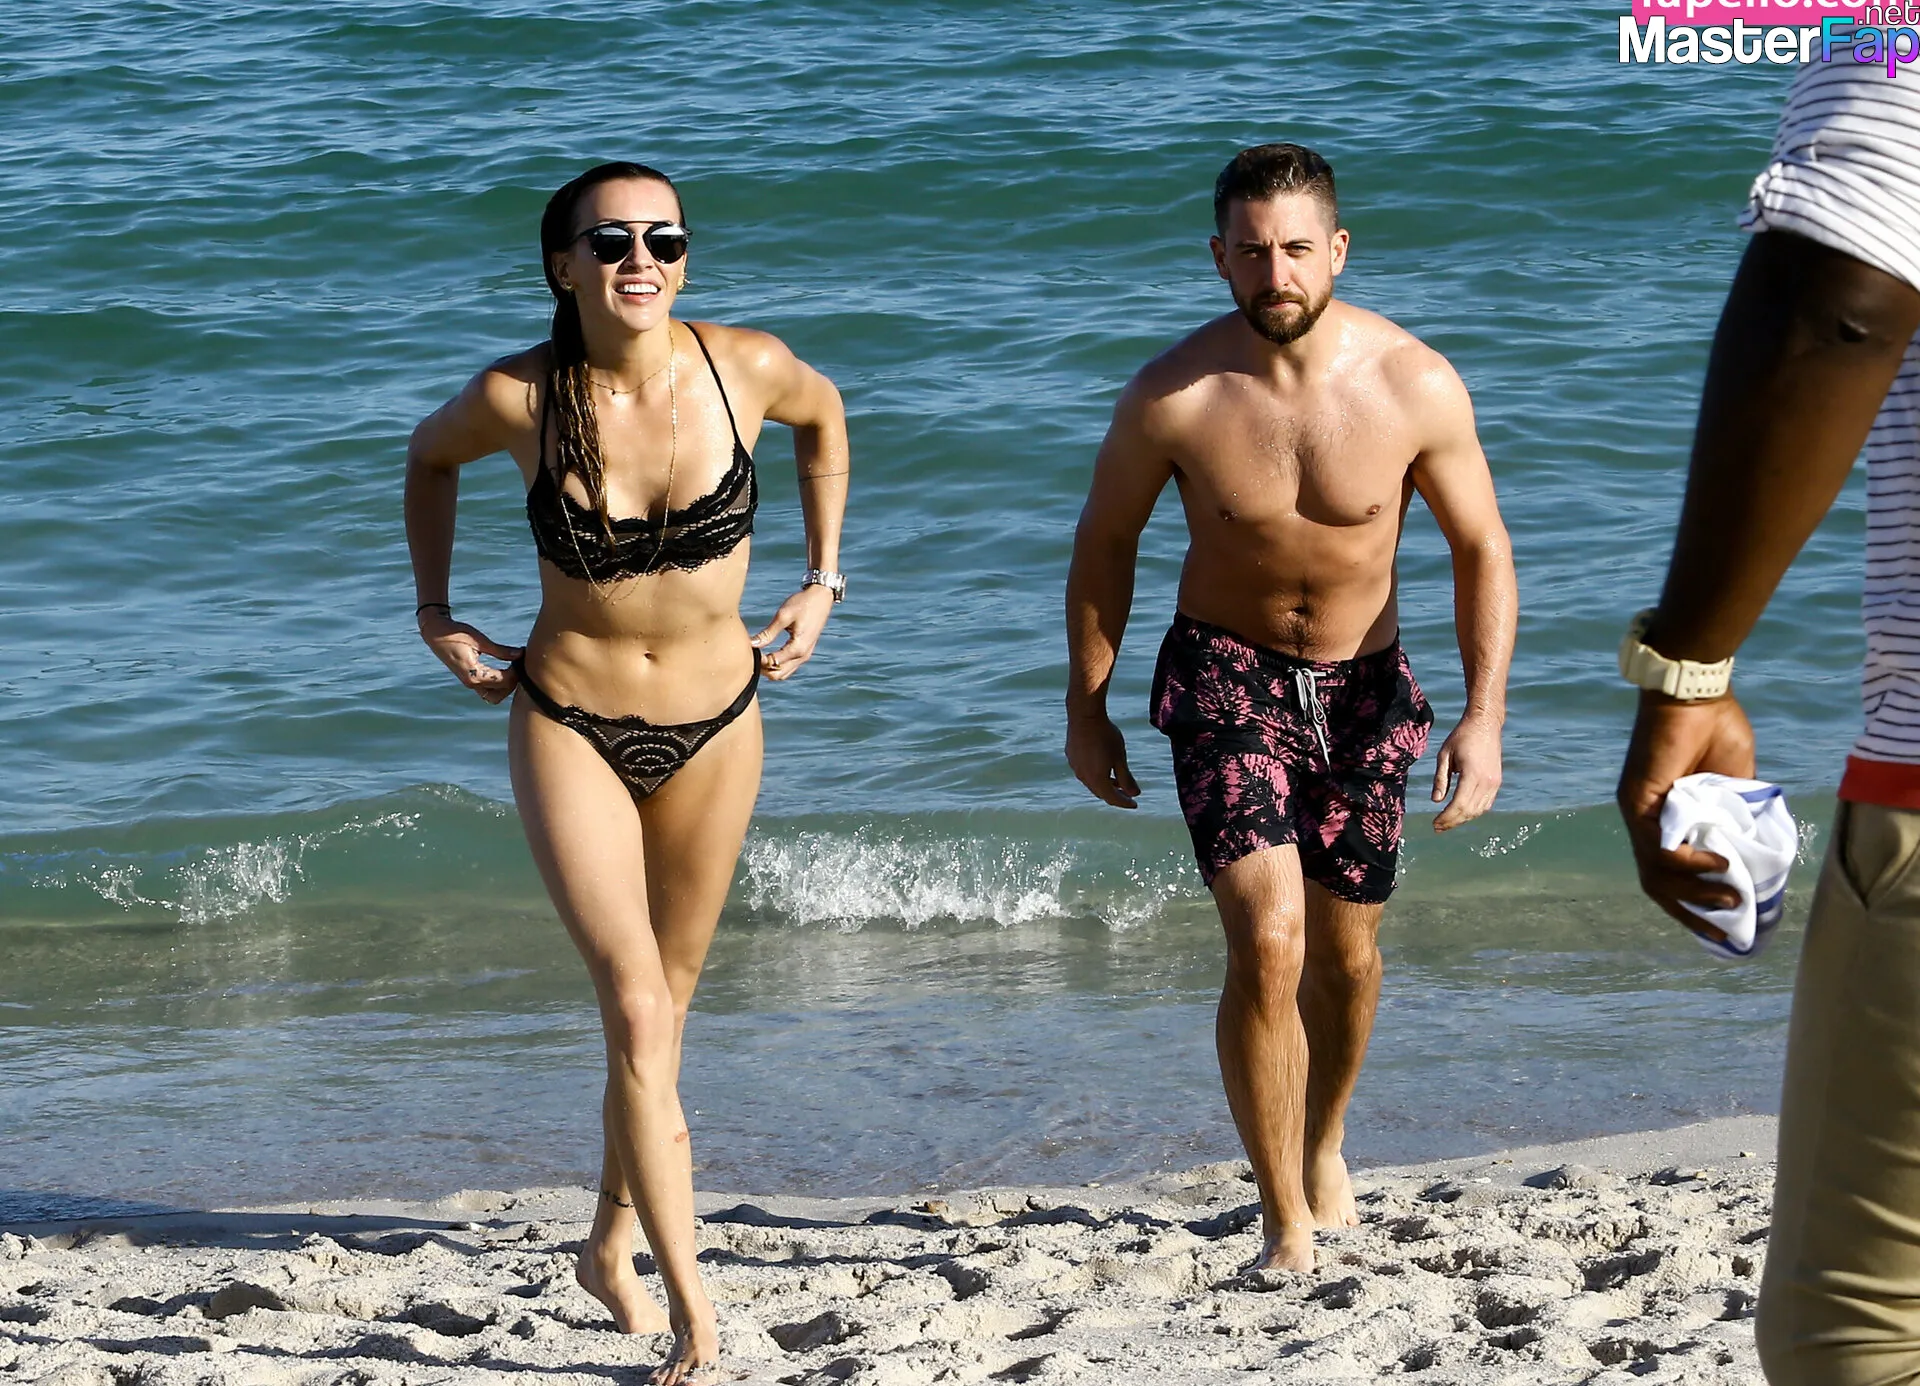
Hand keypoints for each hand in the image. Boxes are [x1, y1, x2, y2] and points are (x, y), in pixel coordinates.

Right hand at [418, 611, 522, 704]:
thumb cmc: (456, 634)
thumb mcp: (479, 640)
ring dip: (505, 686)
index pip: (503, 681)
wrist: (436, 633)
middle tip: (517, 664)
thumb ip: (501, 650)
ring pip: (494, 696)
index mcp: (473, 675)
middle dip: (512, 682)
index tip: (521, 656)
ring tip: (512, 668)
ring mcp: (470, 683)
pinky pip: (488, 689)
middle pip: (500, 694)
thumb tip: (520, 654)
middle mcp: (471, 683)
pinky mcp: (470, 679)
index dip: (516, 670)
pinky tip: (505, 668)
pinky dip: (498, 684)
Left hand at [751, 584, 834, 680]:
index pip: (773, 664)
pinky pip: (789, 666)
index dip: (759, 660)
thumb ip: (768, 633)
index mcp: (798, 648)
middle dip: (763, 668)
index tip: (749, 649)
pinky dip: (777, 664)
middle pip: (778, 675)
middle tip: (752, 654)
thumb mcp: (783, 616)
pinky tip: (768, 653)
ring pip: (784, 673)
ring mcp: (805, 655)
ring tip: (759, 654)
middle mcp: (803, 656)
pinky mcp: (805, 652)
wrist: (821, 598)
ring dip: (770, 668)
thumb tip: (751, 644)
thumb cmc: (802, 604)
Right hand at [1066, 708, 1140, 807]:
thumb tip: (1135, 794)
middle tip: (1127, 793)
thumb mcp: (1120, 758)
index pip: (1112, 798)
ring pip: (1091, 782)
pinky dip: (1095, 774)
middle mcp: (1083, 777)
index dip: (1125, 803)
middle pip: (1101, 792)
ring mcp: (1075, 767)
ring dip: (1105, 784)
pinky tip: (1101, 764)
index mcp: (1097, 780)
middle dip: (1115, 794)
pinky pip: (1084, 772)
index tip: (1135, 804)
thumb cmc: (1105, 736)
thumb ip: (1127, 778)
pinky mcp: (1071, 757)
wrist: (1084, 716)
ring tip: (1116, 779)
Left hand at [1431, 712, 1502, 831]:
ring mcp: (1495, 782)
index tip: (1434, 824)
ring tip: (1447, 823)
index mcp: (1472, 774)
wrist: (1485, 724)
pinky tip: (1461, 813)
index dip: (1446, 817)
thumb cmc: (1461, 736)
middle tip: (1437, 828)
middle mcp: (1487, 781)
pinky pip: (1486, 804)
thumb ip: (1440, 779)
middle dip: (1452, 822)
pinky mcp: (1497, 782)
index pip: (1459, 804)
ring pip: (1479, 810)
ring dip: (1463, 819)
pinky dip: (1474, 812)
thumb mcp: (1444, 755)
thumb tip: (1436, 801)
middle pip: (1469, 811)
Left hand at [1616, 691, 1756, 941]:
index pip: (1668, 874)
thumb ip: (1736, 818)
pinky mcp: (1637, 800)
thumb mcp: (1736, 786)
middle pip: (1657, 884)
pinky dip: (1688, 862)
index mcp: (1665, 819)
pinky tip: (1718, 863)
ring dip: (1695, 893)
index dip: (1692, 903)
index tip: (1725, 924)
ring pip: (1656, 872)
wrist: (1696, 693)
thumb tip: (1753, 856)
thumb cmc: (1716, 730)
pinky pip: (1657, 846)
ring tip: (1731, 896)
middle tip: (1729, 925)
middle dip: (1692, 911)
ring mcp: (1636, 811)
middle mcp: (1644, 820)